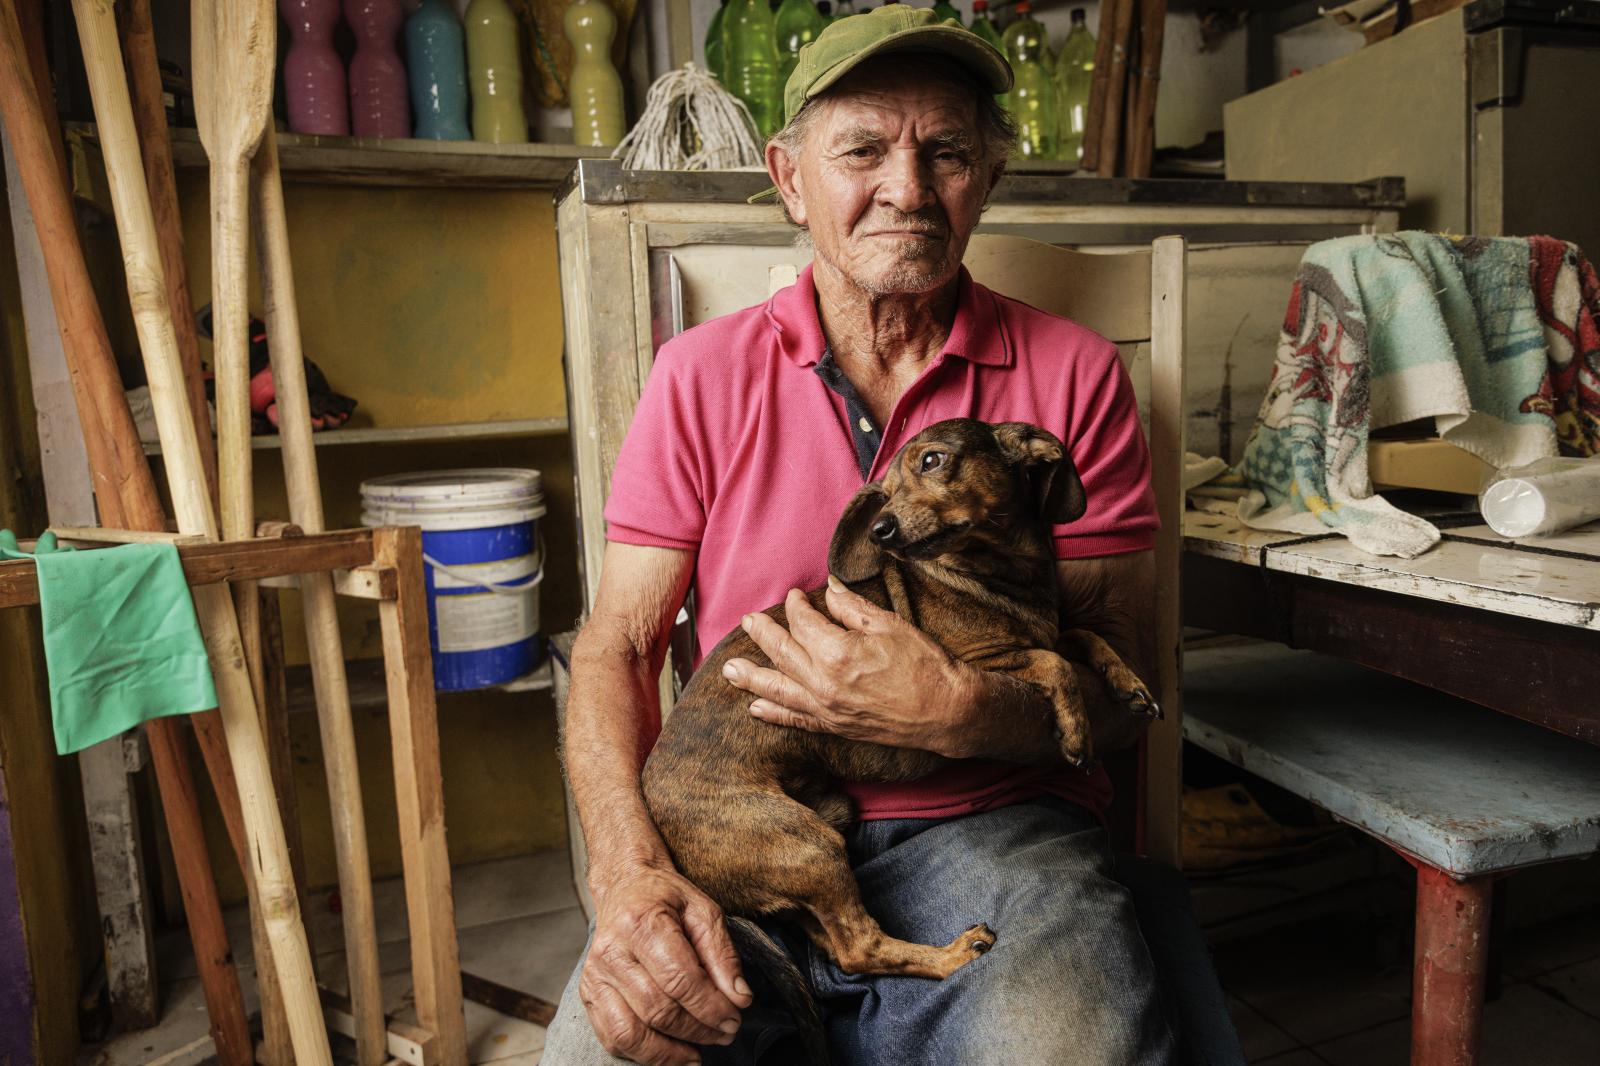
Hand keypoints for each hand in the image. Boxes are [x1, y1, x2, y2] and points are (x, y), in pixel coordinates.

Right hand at [580, 862, 752, 1064]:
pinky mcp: (589, 993)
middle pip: (658, 1009)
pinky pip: (613, 1037)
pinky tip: (671, 1052)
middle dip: (698, 1030)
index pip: (680, 979)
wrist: (625, 888)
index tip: (734, 1018)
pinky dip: (643, 1054)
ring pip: (631, 1032)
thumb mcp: (704, 911)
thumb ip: (723, 955)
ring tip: (699, 1053)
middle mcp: (612, 951)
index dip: (711, 1007)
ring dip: (670, 1052)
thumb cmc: (666, 899)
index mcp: (642, 922)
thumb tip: (739, 999)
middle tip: (725, 1033)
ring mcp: (595, 975)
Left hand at [724, 576, 975, 756]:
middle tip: (747, 621)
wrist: (947, 711)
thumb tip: (829, 590)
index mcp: (838, 652)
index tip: (795, 597)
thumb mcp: (890, 624)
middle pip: (782, 653)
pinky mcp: (834, 727)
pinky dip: (774, 714)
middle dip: (762, 634)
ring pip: (778, 690)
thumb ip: (852, 607)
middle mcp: (825, 684)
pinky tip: (756, 708)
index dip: (796, 606)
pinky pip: (795, 720)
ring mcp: (827, 709)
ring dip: (751, 678)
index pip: (803, 623)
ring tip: (729, 670)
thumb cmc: (925, 665)